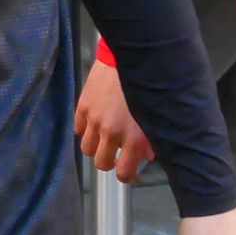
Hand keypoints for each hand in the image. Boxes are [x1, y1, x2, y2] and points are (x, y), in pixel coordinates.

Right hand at [75, 58, 152, 181]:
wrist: (130, 60)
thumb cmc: (149, 89)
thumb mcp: (157, 118)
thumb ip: (153, 141)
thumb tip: (148, 155)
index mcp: (134, 139)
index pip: (123, 173)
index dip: (126, 174)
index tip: (129, 169)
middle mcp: (111, 133)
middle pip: (101, 163)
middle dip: (109, 162)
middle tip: (116, 154)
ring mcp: (94, 120)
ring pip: (86, 149)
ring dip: (95, 147)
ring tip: (103, 139)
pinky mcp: (83, 107)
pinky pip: (77, 129)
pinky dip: (84, 130)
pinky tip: (94, 123)